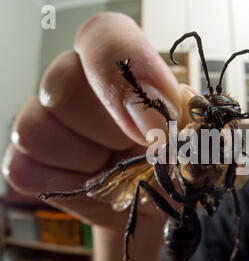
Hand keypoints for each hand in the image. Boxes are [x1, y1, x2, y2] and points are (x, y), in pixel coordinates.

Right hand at [2, 12, 192, 231]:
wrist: (150, 209)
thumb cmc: (173, 171)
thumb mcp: (195, 148)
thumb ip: (192, 121)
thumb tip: (174, 101)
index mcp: (122, 67)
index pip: (106, 36)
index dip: (127, 70)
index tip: (158, 122)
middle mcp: (78, 83)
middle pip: (64, 84)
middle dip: (109, 131)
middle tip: (139, 152)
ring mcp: (46, 118)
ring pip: (38, 126)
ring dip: (89, 160)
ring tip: (116, 171)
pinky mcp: (28, 157)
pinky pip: (26, 164)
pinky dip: (66, 183)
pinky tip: (92, 183)